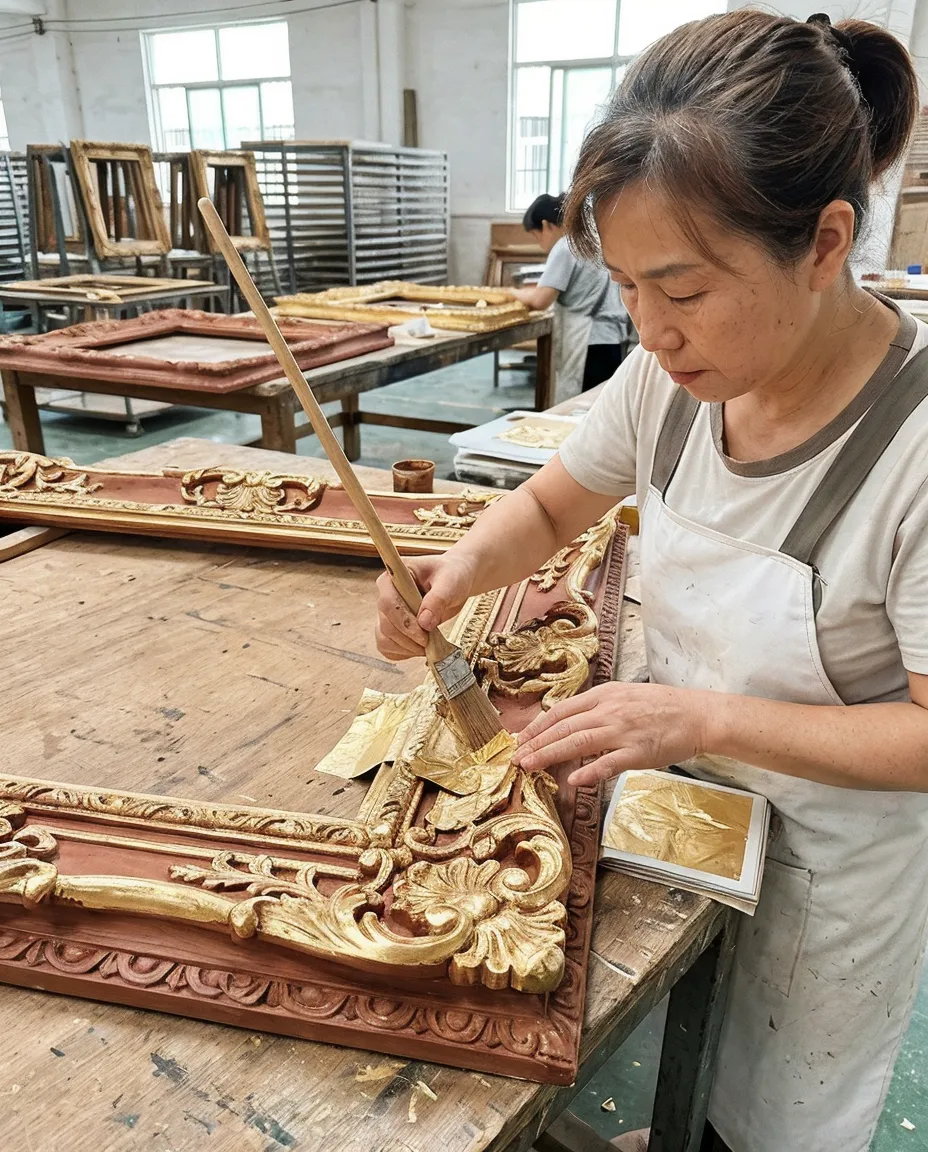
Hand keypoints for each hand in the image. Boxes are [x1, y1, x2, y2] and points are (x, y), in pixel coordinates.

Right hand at [374, 553, 477, 660]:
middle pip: (386, 625)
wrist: (454, 583)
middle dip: (408, 639)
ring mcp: (386, 614)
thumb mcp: (450, 582)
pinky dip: (403, 653)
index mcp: (393, 577)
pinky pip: (388, 647)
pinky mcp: (392, 628)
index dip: (404, 622)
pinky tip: (420, 648)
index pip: (388, 604)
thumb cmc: (451, 575)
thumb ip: (437, 599)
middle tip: (430, 643)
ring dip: (406, 648)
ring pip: (384, 639)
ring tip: (428, 646)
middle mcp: (385, 595)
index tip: (424, 634)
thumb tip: (424, 623)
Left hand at [511, 682, 709, 785]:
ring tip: (530, 766)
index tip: (520, 739)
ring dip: (549, 754)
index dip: (537, 725)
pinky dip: (588, 772)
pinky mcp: (638, 752)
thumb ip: (599, 708)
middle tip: (516, 757)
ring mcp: (623, 731)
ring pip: (578, 742)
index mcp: (604, 695)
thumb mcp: (625, 697)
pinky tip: (572, 781)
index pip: (561, 710)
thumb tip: (571, 723)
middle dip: (535, 742)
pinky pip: (608, 763)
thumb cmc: (663, 707)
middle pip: (563, 727)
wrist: (698, 715)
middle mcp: (609, 710)